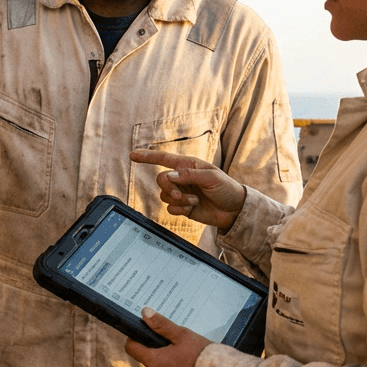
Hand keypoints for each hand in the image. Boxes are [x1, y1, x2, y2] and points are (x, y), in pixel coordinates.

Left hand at [125, 307, 210, 366]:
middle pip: (149, 362)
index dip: (135, 340)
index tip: (144, 336)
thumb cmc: (202, 357)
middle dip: (160, 355)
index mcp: (154, 362)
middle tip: (177, 349)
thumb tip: (144, 313)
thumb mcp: (183, 335)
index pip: (131, 348)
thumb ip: (162, 325)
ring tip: (187, 364)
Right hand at [129, 149, 245, 229]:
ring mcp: (182, 192)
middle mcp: (182, 178)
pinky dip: (179, 209)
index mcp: (188, 165)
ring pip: (164, 196)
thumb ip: (189, 175)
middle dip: (169, 188)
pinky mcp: (183, 206)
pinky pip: (170, 208)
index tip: (132, 155)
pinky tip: (192, 208)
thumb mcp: (211, 178)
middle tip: (181, 195)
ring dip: (178, 200)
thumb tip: (169, 175)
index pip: (163, 159)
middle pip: (161, 180)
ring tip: (194, 201)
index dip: (147, 157)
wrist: (234, 210)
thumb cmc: (226, 189)